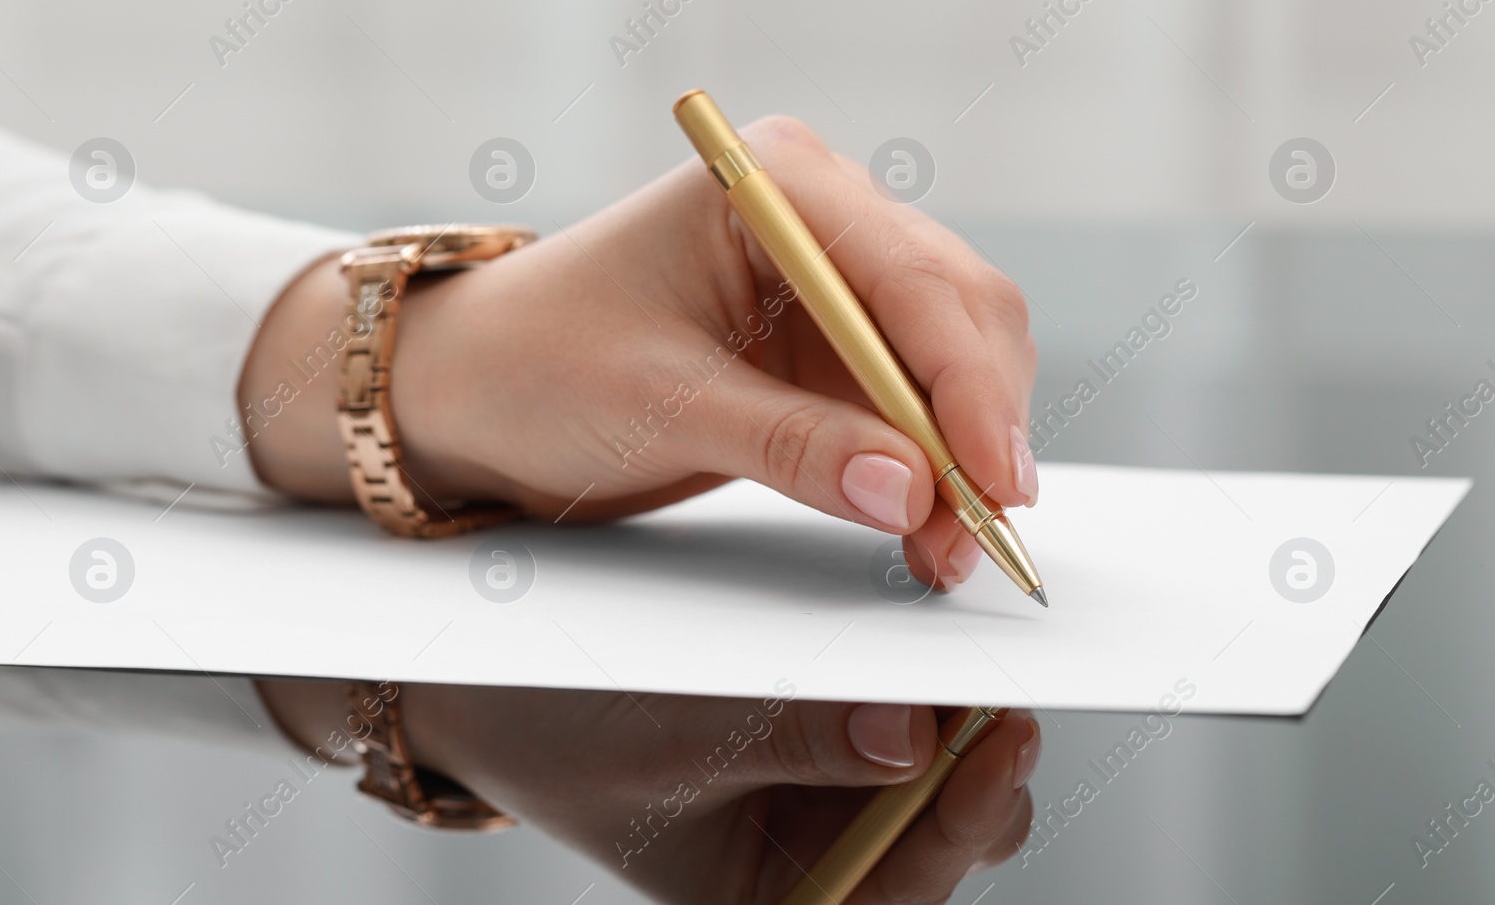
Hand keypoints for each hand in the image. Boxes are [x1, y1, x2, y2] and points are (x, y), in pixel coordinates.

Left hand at [243, 116, 1038, 586]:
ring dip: (961, 457)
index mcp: (774, 186)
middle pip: (956, 310)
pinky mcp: (826, 345)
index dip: (967, 383)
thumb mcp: (658, 405)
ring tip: (952, 550)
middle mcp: (820, 216)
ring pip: (950, 361)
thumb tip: (914, 492)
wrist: (473, 388)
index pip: (911, 277)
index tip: (994, 480)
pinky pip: (908, 404)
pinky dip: (927, 468)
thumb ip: (792, 444)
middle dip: (976, 426)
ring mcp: (830, 281)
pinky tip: (925, 530)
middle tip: (984, 530)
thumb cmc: (536, 363)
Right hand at [257, 679, 1038, 903]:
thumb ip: (785, 738)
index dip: (961, 822)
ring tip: (953, 637)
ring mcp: (824, 791)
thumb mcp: (658, 738)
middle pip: (943, 830)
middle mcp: (813, 856)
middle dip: (971, 759)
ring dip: (944, 701)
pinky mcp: (822, 726)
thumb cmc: (551, 730)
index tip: (1000, 737)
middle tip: (992, 670)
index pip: (899, 889)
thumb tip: (907, 736)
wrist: (494, 679)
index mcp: (774, 900)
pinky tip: (910, 618)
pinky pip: (893, 700)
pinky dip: (904, 663)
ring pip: (933, 764)